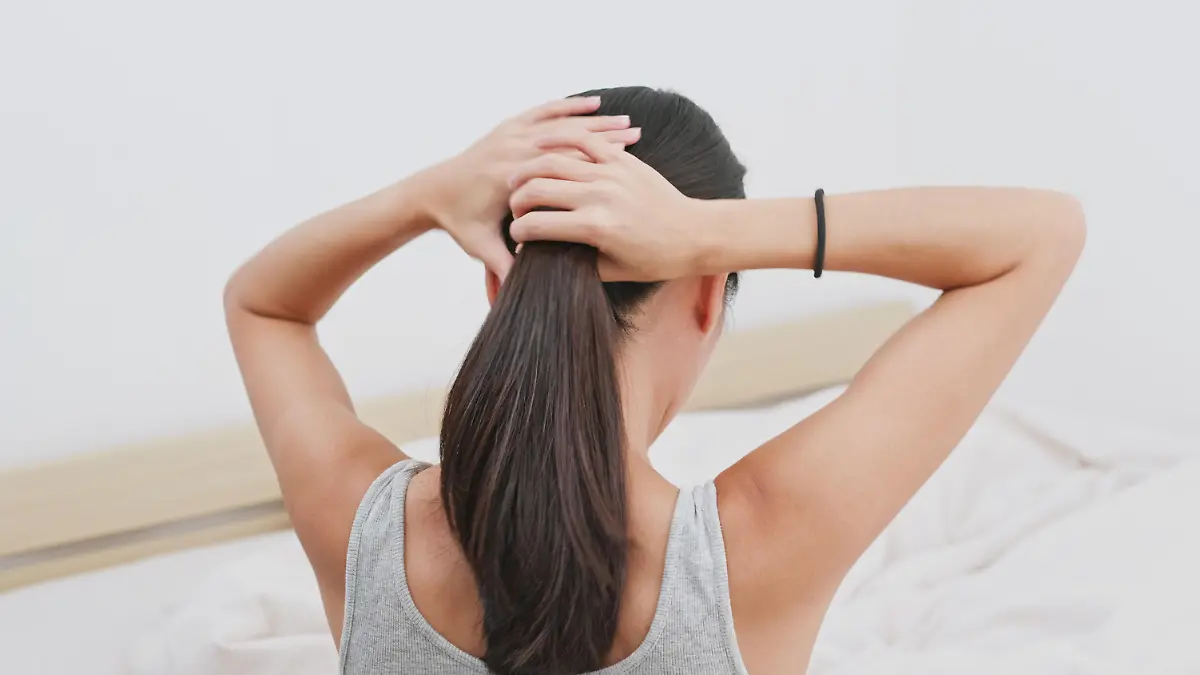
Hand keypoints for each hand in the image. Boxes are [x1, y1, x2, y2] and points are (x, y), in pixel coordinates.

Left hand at [417, 97, 640, 279]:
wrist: (433, 191)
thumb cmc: (459, 222)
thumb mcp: (481, 247)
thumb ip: (501, 266)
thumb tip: (517, 293)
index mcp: (509, 177)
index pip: (560, 168)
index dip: (594, 165)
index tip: (625, 166)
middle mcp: (511, 148)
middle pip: (569, 138)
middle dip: (606, 135)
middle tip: (641, 138)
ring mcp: (510, 134)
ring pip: (562, 122)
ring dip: (596, 120)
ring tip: (630, 122)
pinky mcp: (509, 128)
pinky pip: (546, 111)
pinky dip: (571, 107)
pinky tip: (596, 105)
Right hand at [506, 133, 702, 281]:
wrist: (694, 233)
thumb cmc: (656, 259)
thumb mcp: (613, 271)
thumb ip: (574, 261)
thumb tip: (543, 254)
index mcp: (595, 228)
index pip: (537, 225)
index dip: (519, 231)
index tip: (516, 235)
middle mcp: (600, 196)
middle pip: (538, 188)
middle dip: (517, 199)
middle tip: (515, 207)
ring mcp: (611, 174)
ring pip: (554, 160)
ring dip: (529, 169)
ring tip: (518, 179)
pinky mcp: (622, 160)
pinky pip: (584, 140)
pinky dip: (560, 138)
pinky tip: (542, 145)